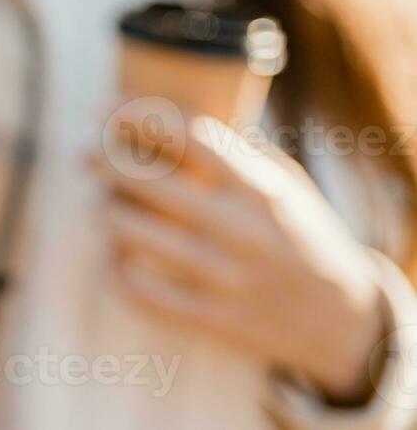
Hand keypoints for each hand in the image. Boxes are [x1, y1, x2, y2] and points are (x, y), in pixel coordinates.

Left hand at [89, 109, 386, 403]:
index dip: (136, 116)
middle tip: (88, 155)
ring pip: (128, 231)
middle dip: (104, 159)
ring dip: (106, 212)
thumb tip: (157, 112)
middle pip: (144, 179)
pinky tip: (117, 256)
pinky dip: (115, 268)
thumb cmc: (298, 234)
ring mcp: (223, 277)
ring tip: (106, 206)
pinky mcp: (210, 318)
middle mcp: (239, 230)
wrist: (342, 320)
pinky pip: (136, 289)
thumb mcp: (282, 184)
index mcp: (259, 189)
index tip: (102, 109)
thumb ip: (230, 152)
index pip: (186, 137)